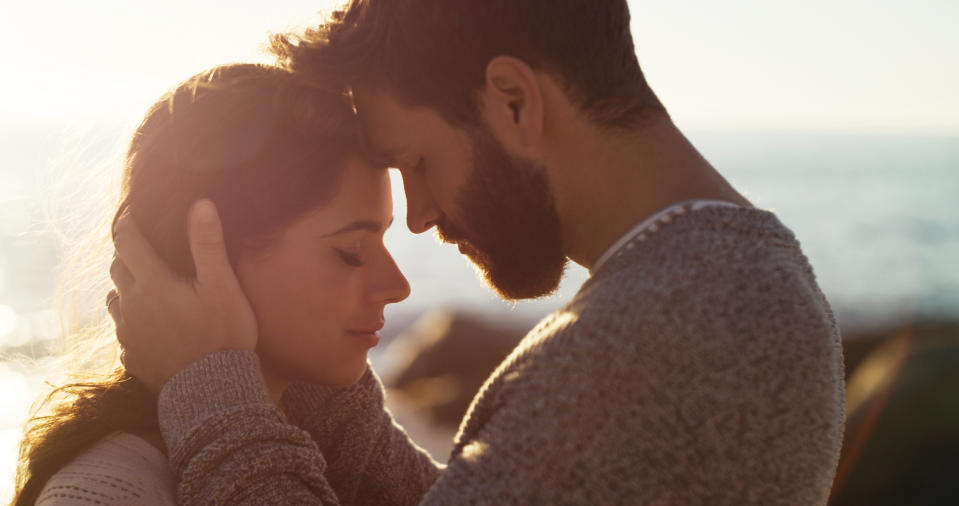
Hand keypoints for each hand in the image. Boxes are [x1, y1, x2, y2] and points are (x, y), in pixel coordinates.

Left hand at [110, 199, 257, 391]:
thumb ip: (208, 245)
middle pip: (117, 267)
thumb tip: (200, 204)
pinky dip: (133, 320)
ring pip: (116, 299)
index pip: (126, 241)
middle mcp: (131, 305)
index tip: (136, 213)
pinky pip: (123, 330)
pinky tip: (154, 325)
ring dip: (128, 288)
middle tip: (150, 250)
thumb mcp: (222, 287)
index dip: (128, 223)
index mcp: (152, 283)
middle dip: (129, 254)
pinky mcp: (129, 357)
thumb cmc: (223, 335)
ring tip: (151, 289)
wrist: (212, 392)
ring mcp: (127, 334)